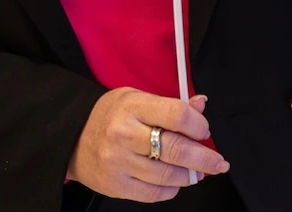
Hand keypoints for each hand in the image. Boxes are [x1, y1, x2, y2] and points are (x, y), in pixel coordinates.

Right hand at [66, 88, 229, 201]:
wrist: (72, 138)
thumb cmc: (110, 115)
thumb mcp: (136, 98)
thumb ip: (169, 104)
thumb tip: (201, 105)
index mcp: (132, 106)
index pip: (176, 115)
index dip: (198, 125)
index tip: (204, 131)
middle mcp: (125, 134)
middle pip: (176, 149)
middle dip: (205, 158)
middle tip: (218, 162)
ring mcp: (119, 162)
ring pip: (168, 175)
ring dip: (190, 175)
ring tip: (196, 171)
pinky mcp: (116, 185)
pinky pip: (154, 193)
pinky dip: (171, 189)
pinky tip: (174, 181)